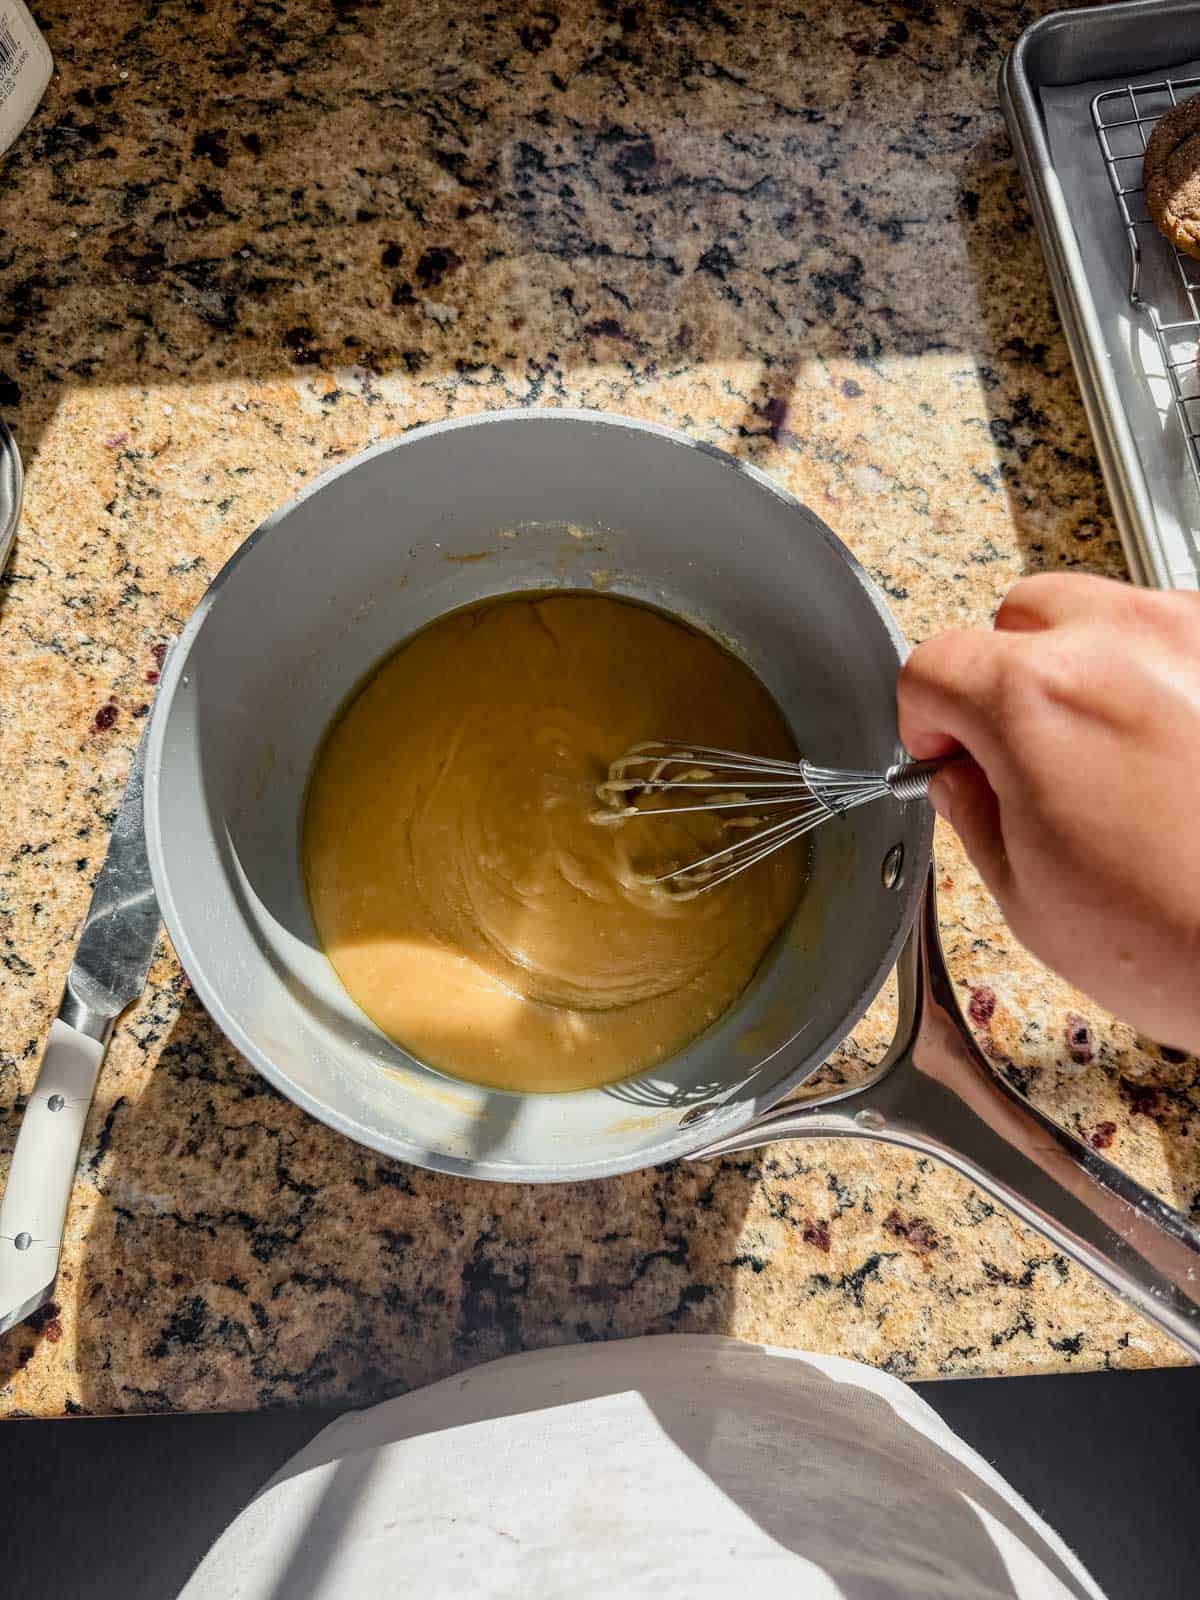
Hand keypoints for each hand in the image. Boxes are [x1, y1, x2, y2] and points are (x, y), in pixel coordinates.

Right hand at [898, 573, 1199, 1054]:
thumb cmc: (1185, 939)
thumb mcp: (1029, 898)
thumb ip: (974, 815)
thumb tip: (964, 781)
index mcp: (1038, 698)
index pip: (935, 665)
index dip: (927, 721)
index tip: (944, 751)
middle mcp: (1123, 644)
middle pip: (1022, 617)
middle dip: (1008, 678)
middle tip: (1024, 754)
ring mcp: (1198, 641)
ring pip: (1110, 616)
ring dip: (1092, 672)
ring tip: (1112, 762)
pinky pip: (1184, 644)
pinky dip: (1165, 684)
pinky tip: (1173, 759)